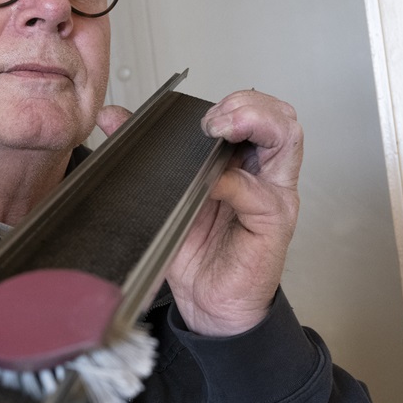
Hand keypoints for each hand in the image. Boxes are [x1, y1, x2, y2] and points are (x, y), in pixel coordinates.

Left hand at [97, 90, 301, 335]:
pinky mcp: (272, 224)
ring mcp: (274, 196)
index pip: (258, 110)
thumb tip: (114, 117)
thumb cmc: (195, 250)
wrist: (207, 303)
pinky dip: (235, 182)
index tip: (196, 112)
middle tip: (211, 120)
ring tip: (219, 131)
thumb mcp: (167, 193)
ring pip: (287, 138)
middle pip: (280, 115)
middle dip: (246, 104)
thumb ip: (147, 153)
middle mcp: (266, 173)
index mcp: (244, 160)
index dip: (234, 100)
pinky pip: (260, 193)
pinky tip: (213, 184)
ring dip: (253, 124)